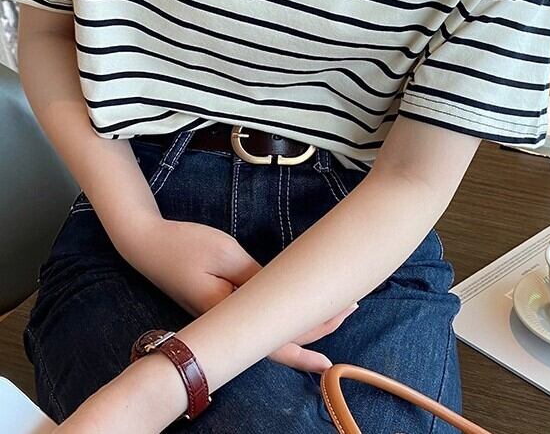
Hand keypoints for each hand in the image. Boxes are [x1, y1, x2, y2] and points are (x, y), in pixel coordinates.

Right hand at [121, 216, 357, 371]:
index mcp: (225, 313)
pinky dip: (280, 313)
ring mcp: (221, 316)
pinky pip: (254, 318)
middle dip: (314, 331)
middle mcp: (225, 323)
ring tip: (335, 306)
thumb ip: (256, 277)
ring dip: (300, 321)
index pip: (272, 342)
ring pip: (267, 330)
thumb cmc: (185, 244)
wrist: (146, 243)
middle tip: (350, 308)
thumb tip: (285, 293)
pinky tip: (295, 305)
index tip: (331, 359)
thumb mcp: (226, 253)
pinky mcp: (218, 305)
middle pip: (276, 340)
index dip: (305, 350)